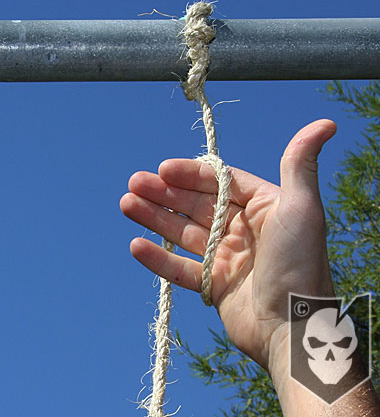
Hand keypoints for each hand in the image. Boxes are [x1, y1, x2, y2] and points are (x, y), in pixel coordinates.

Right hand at [120, 119, 336, 375]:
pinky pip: (180, 268)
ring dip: (154, 218)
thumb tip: (325, 123)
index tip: (162, 168)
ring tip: (126, 204)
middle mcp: (244, 230)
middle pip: (195, 205)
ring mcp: (228, 259)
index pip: (220, 183)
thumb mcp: (300, 208)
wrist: (293, 328)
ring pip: (183, 233)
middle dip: (163, 193)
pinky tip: (136, 245)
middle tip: (133, 184)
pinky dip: (158, 258)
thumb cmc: (300, 264)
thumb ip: (298, 164)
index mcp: (263, 208)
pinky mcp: (215, 286)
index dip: (189, 174)